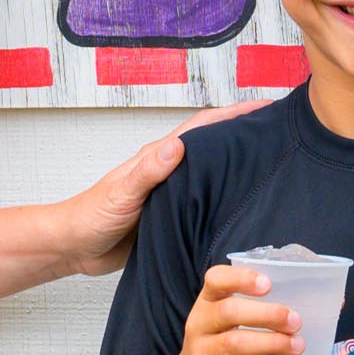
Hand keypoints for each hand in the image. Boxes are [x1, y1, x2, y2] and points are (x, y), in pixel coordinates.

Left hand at [56, 100, 267, 276]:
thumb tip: (178, 146)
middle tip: (279, 133)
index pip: (202, 127)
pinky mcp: (172, 218)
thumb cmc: (90, 217)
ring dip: (237, 166)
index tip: (265, 106)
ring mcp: (171, 193)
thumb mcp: (121, 194)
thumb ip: (148, 172)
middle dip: (244, 134)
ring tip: (272, 165)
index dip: (233, 114)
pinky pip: (203, 203)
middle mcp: (169, 171)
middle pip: (213, 146)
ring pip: (211, 174)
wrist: (74, 248)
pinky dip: (223, 198)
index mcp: (158, 157)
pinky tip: (242, 207)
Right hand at [157, 264, 300, 354]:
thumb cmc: (216, 347)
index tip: (268, 284)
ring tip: (296, 345)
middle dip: (267, 314)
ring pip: (234, 344)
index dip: (241, 278)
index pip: (215, 280)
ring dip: (271, 343)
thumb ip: (249, 308)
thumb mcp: (222, 323)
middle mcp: (200, 326)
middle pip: (229, 311)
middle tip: (295, 321)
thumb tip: (297, 305)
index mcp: (206, 303)